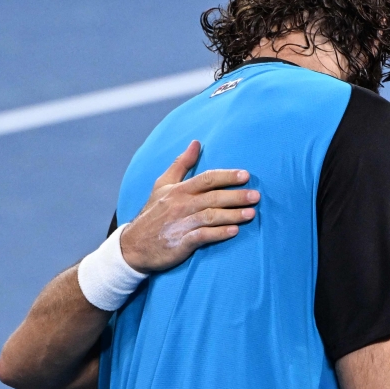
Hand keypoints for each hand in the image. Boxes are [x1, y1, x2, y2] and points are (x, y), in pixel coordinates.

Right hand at [121, 140, 259, 272]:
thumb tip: (196, 142)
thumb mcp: (163, 185)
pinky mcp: (181, 242)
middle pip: (213, 198)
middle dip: (236, 196)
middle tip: (256, 196)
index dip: (226, 177)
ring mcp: (181, 223)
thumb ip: (181, 164)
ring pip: (211, 216)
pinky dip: (219, 233)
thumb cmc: (153, 213)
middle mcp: (181, 205)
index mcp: (179, 190)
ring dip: (232, 215)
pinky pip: (203, 236)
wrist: (133, 246)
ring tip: (251, 214)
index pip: (206, 179)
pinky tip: (234, 232)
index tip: (245, 175)